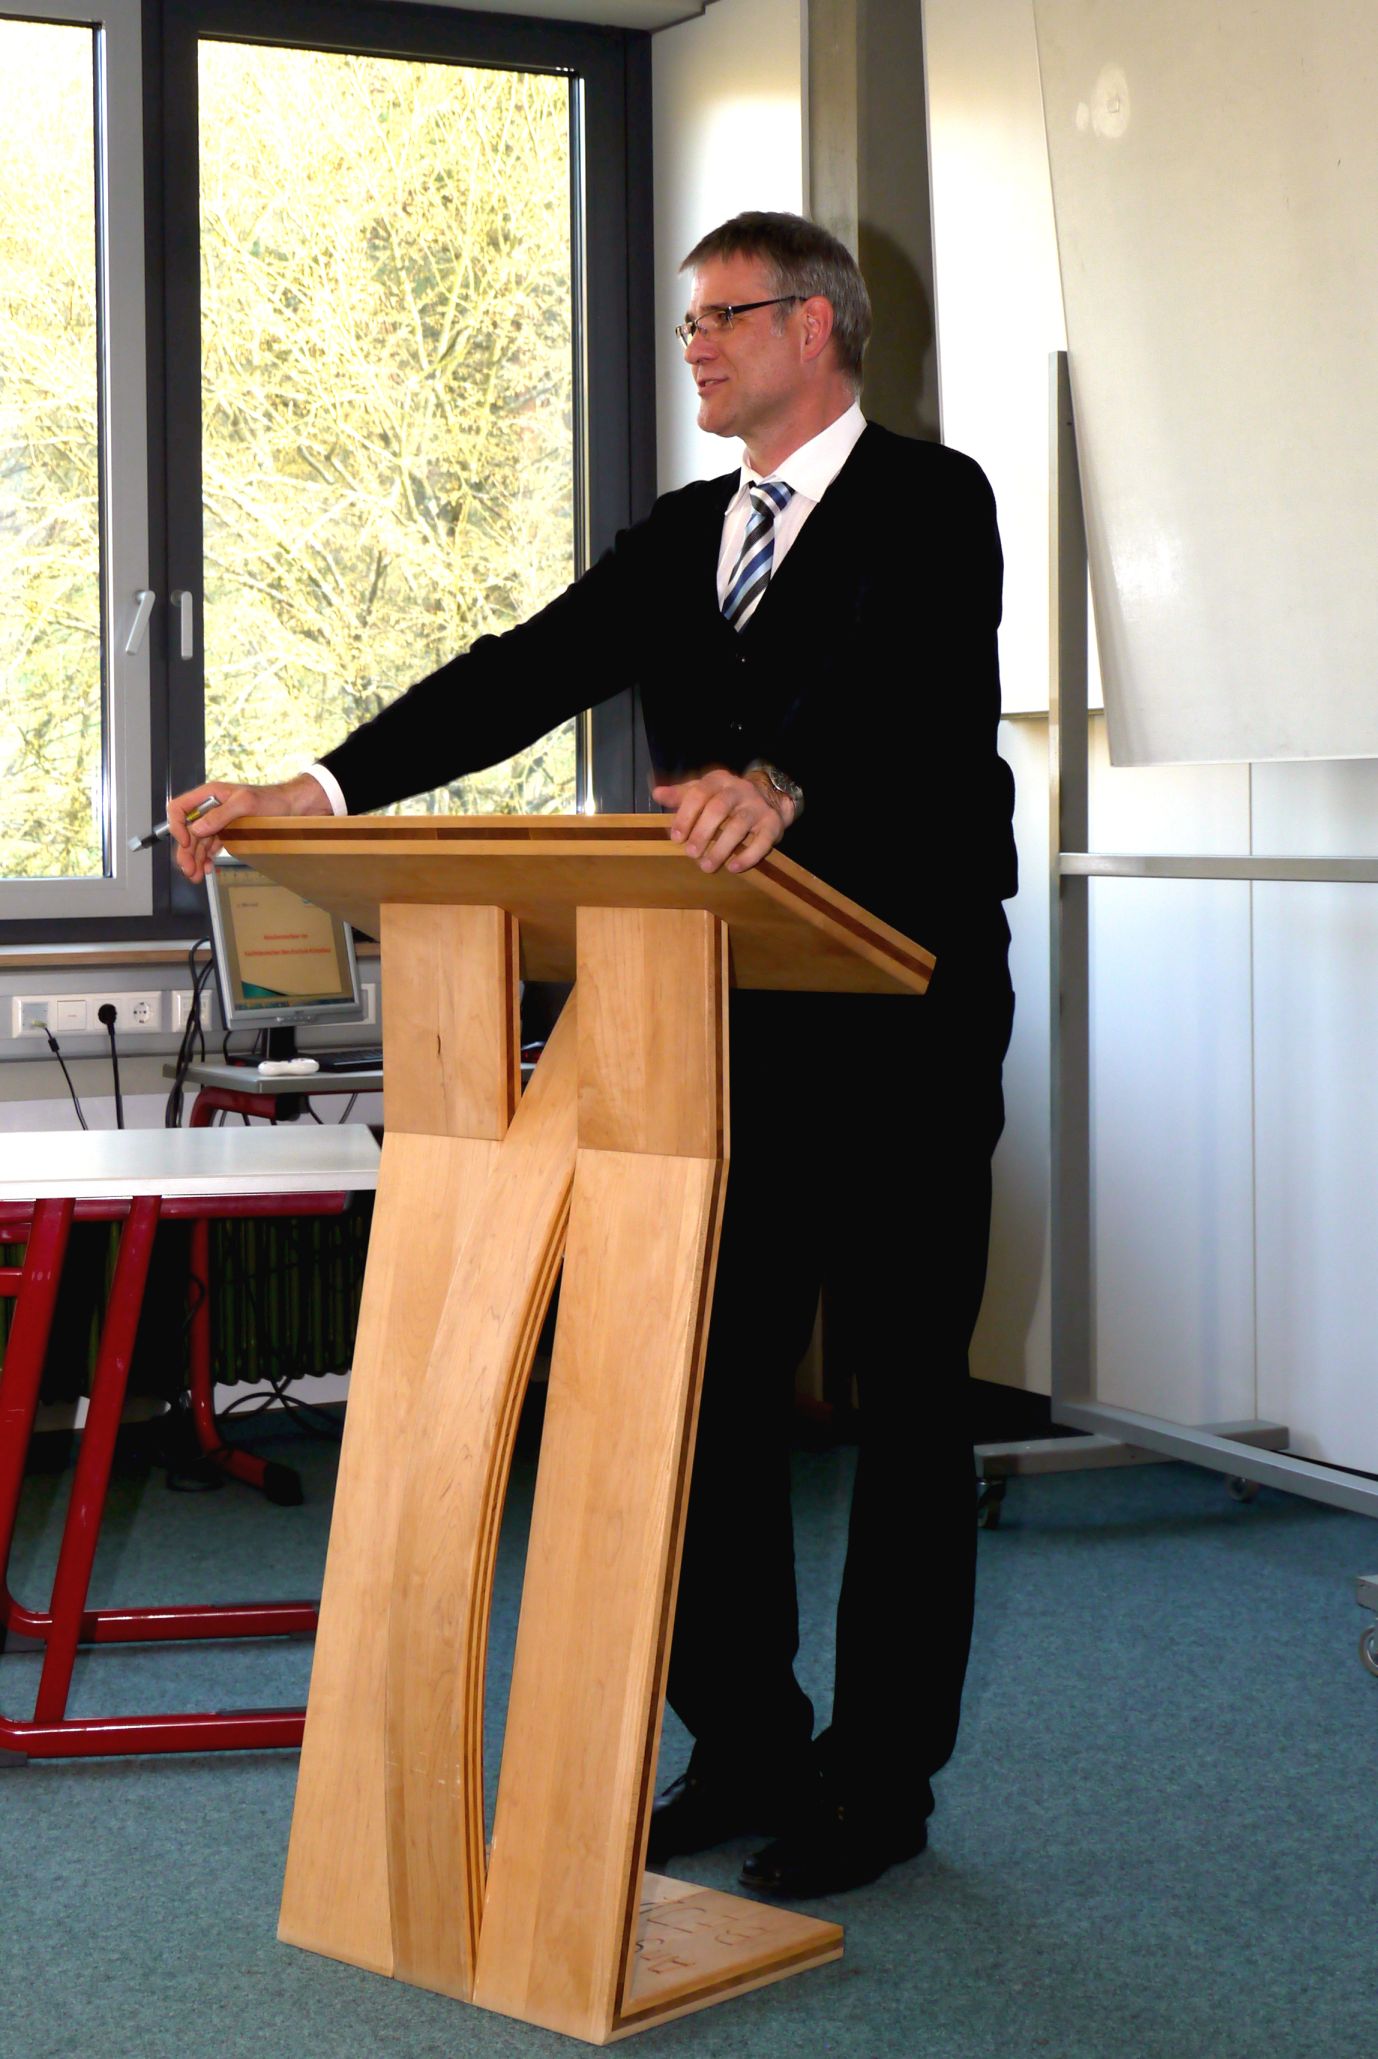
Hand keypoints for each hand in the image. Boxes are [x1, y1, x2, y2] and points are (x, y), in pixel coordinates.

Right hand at [168, 773, 331, 884]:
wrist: (291, 807)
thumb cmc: (272, 799)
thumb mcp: (246, 804)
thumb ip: (220, 815)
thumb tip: (197, 828)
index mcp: (209, 795)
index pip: (179, 808)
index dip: (178, 826)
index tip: (187, 842)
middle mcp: (210, 807)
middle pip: (188, 831)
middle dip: (186, 851)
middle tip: (189, 871)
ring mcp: (217, 820)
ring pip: (198, 842)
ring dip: (194, 859)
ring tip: (196, 876)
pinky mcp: (226, 831)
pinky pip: (210, 845)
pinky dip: (206, 857)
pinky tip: (207, 868)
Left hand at [650, 767, 792, 875]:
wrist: (769, 797)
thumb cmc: (726, 798)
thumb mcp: (704, 791)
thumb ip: (681, 794)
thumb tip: (657, 793)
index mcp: (718, 781)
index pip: (699, 793)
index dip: (686, 815)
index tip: (676, 837)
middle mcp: (739, 790)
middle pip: (719, 808)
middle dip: (702, 832)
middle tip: (690, 854)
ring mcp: (757, 806)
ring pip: (739, 825)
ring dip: (721, 848)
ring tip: (707, 866)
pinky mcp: (773, 824)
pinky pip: (763, 840)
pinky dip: (748, 856)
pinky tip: (734, 867)